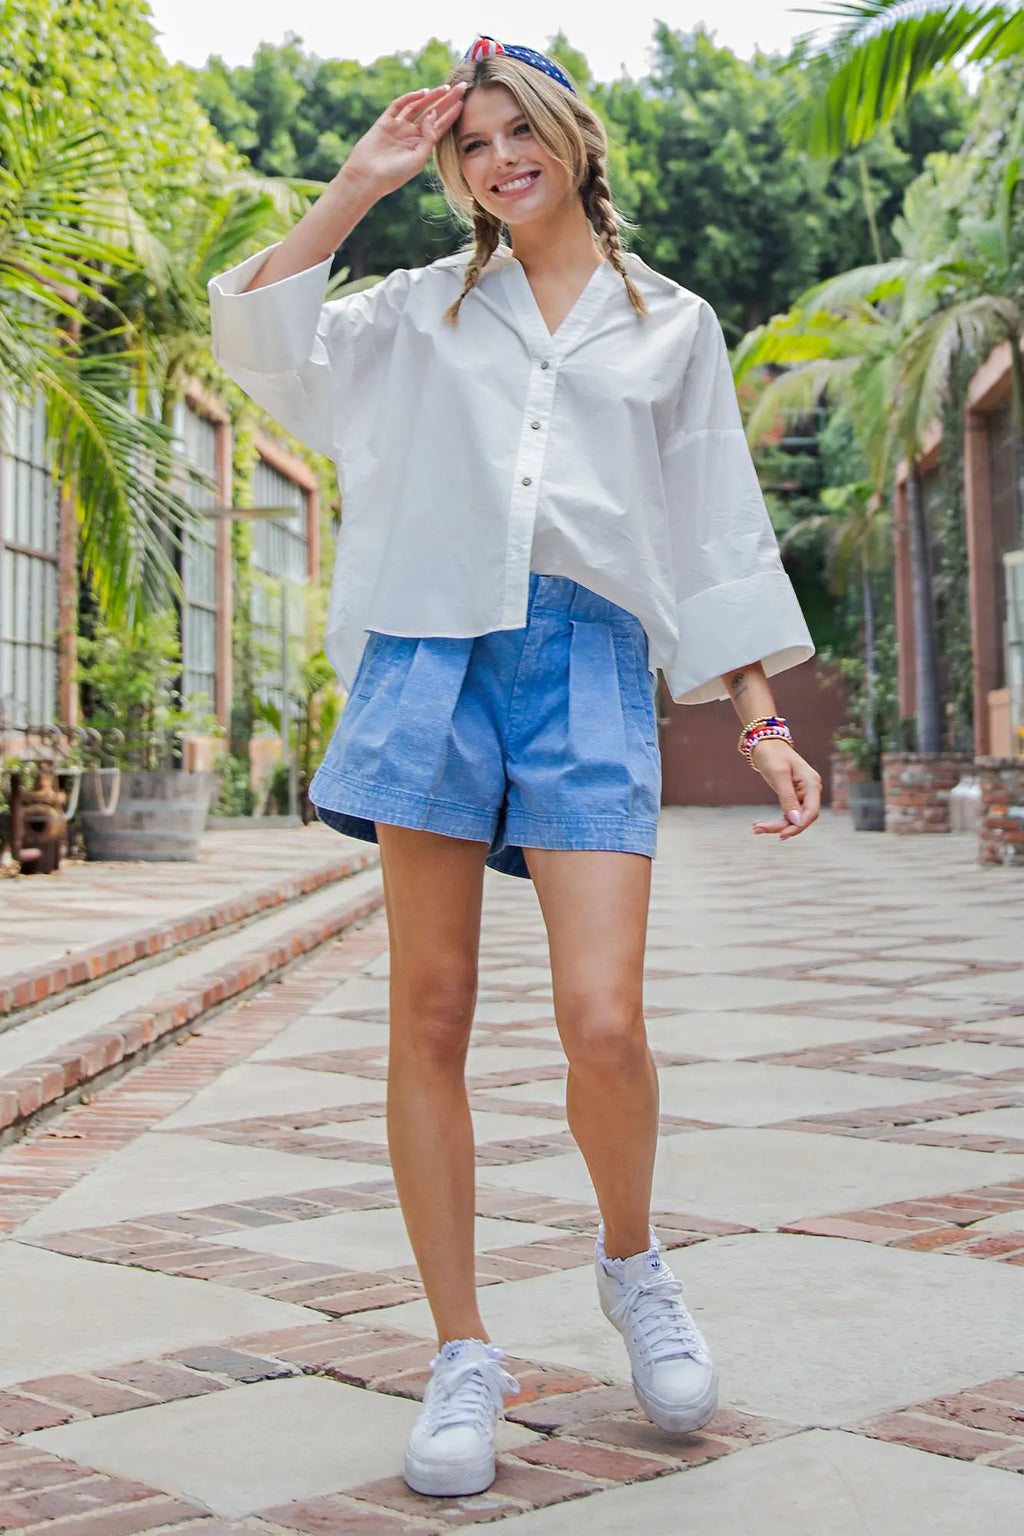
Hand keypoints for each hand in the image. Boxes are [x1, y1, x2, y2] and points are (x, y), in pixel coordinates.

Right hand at [343, 84, 468, 198]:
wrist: (367, 177)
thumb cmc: (394, 174)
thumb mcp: (418, 159)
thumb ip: (429, 137)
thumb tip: (433, 113)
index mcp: (421, 145)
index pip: (440, 125)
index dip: (451, 114)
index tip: (463, 102)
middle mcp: (411, 134)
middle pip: (432, 112)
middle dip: (446, 100)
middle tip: (461, 87)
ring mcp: (398, 126)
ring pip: (417, 106)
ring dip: (430, 96)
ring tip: (444, 88)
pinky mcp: (385, 122)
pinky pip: (398, 106)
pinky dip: (409, 98)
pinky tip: (421, 93)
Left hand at [750, 741, 821, 838]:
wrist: (765, 742)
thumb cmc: (773, 754)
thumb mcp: (779, 775)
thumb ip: (788, 798)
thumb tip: (796, 821)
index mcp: (811, 783)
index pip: (811, 812)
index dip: (799, 826)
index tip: (781, 835)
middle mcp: (810, 790)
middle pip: (802, 818)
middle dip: (783, 826)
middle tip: (759, 829)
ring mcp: (802, 794)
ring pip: (793, 818)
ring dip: (776, 825)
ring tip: (755, 828)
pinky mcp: (792, 796)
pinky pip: (787, 813)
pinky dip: (775, 820)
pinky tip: (759, 825)